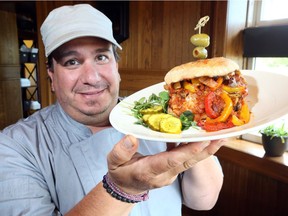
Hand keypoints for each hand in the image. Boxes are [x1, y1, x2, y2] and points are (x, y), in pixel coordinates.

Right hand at [107, 135, 223, 194]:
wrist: (127, 187)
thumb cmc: (120, 172)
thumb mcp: (113, 162)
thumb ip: (120, 151)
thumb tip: (132, 137)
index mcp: (149, 171)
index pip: (171, 161)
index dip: (187, 151)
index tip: (201, 141)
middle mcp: (164, 174)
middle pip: (188, 162)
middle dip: (205, 150)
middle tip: (220, 136)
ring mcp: (171, 174)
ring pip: (191, 161)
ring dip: (206, 150)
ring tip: (220, 136)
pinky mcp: (173, 170)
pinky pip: (188, 159)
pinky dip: (198, 149)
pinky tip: (205, 138)